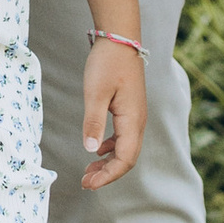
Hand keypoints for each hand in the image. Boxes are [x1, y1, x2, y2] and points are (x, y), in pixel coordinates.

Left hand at [81, 36, 147, 189]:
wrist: (119, 38)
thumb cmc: (107, 63)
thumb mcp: (95, 92)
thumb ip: (93, 121)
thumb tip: (90, 151)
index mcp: (132, 121)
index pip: (125, 160)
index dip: (108, 176)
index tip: (88, 184)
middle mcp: (138, 122)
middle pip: (126, 158)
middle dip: (107, 174)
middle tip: (85, 182)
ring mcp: (135, 116)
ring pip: (125, 149)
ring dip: (107, 162)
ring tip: (88, 171)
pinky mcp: (129, 109)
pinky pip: (122, 137)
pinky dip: (109, 148)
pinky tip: (96, 149)